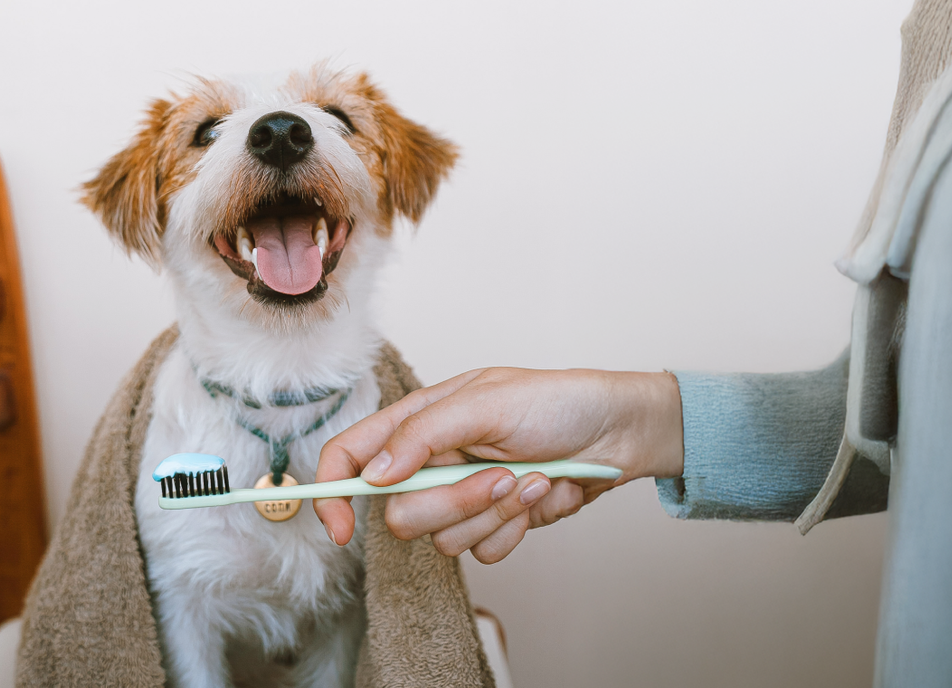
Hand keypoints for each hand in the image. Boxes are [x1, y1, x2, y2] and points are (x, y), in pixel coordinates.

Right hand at [313, 367, 683, 562]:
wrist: (618, 432)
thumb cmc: (556, 401)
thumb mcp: (486, 402)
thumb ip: (423, 434)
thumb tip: (375, 473)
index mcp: (418, 423)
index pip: (351, 456)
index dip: (333, 491)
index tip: (340, 525)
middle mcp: (432, 462)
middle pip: (401, 514)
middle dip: (454, 502)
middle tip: (497, 474)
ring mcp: (463, 495)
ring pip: (445, 538)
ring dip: (497, 511)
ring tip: (532, 476)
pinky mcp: (495, 521)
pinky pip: (484, 550)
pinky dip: (518, 525)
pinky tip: (543, 492)